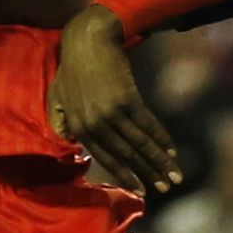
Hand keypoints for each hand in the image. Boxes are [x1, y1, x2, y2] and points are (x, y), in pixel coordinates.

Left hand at [48, 4, 183, 193]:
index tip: (140, 190)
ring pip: (139, 144)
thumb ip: (60, 120)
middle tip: (165, 189)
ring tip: (175, 176)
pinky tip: (172, 150)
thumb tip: (70, 142)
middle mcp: (95, 125)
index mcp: (79, 128)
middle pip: (126, 155)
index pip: (105, 158)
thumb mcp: (57, 96)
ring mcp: (112, 113)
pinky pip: (147, 124)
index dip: (125, 176)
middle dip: (148, 174)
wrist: (88, 42)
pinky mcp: (128, 99)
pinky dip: (161, 138)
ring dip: (160, 161)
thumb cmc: (72, 69)